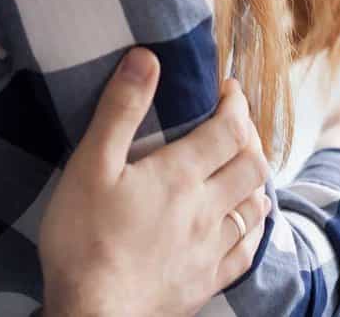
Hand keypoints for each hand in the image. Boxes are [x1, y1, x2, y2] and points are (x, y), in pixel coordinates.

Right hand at [39, 48, 272, 316]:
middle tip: (234, 124)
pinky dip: (252, 228)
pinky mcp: (207, 282)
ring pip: (255, 206)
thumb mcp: (90, 165)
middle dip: (249, 137)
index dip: (235, 104)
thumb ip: (120, 110)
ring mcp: (211, 249)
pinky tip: (242, 224)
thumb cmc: (84, 240)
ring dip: (255, 180)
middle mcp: (207, 209)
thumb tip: (147, 57)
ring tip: (241, 168)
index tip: (228, 89)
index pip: (228, 129)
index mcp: (180, 175)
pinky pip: (246, 251)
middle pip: (251, 165)